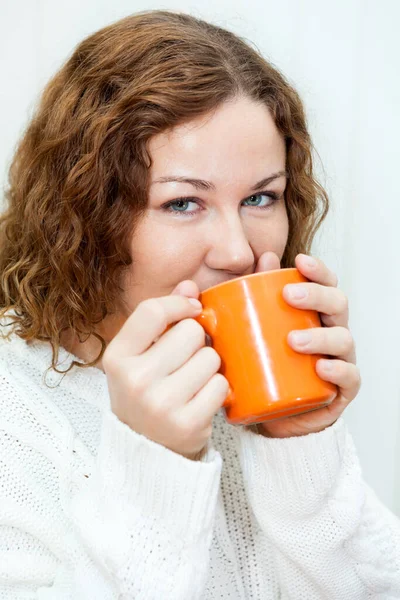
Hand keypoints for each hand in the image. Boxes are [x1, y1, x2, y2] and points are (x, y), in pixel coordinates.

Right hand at [102, 281, 228, 459]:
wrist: (146, 452)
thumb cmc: (145, 394)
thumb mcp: (141, 357)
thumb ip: (163, 318)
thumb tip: (190, 285)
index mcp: (117, 357)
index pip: (152, 311)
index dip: (179, 304)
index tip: (193, 310)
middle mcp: (134, 380)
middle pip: (191, 332)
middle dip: (196, 342)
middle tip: (186, 361)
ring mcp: (160, 403)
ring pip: (211, 357)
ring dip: (209, 367)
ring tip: (193, 382)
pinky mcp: (187, 423)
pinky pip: (221, 385)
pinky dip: (218, 390)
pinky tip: (202, 399)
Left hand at [252, 251, 361, 438]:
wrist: (274, 414)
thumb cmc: (268, 367)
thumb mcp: (251, 333)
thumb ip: (246, 302)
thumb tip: (232, 271)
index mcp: (315, 314)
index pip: (325, 284)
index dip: (318, 270)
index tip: (299, 260)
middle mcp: (332, 331)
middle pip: (337, 304)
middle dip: (316, 295)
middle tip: (290, 295)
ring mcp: (340, 360)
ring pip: (343, 339)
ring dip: (320, 336)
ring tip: (294, 341)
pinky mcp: (341, 390)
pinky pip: (349, 377)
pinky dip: (338, 370)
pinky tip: (322, 368)